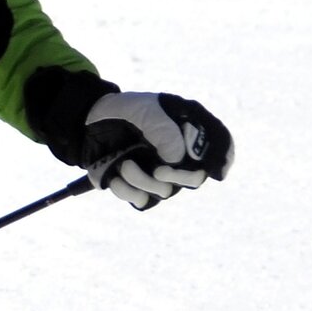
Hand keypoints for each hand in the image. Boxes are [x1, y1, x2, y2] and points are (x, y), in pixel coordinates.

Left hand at [81, 90, 232, 210]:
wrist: (89, 122)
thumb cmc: (124, 111)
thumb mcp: (143, 110)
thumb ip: (163, 129)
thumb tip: (177, 160)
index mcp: (190, 130)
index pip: (220, 145)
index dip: (223, 158)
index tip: (214, 169)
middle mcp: (180, 156)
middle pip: (196, 178)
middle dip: (178, 177)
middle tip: (158, 170)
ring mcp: (161, 174)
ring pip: (166, 191)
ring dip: (144, 181)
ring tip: (124, 163)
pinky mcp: (140, 188)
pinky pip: (142, 200)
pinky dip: (128, 192)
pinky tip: (115, 178)